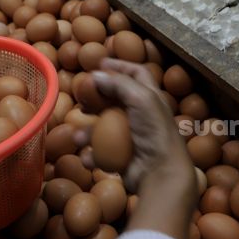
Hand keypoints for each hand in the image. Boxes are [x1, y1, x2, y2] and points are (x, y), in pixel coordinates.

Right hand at [79, 58, 192, 190]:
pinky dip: (92, 155)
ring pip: (103, 129)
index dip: (119, 66)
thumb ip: (119, 84)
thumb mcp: (141, 99)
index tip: (99, 64)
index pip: (136, 73)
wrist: (159, 173)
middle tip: (82, 99)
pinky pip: (101, 153)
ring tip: (78, 137)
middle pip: (115, 100)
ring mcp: (132, 138)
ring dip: (87, 132)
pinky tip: (88, 157)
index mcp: (152, 98)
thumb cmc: (155, 132)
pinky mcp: (123, 158)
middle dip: (96, 99)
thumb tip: (95, 74)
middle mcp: (142, 116)